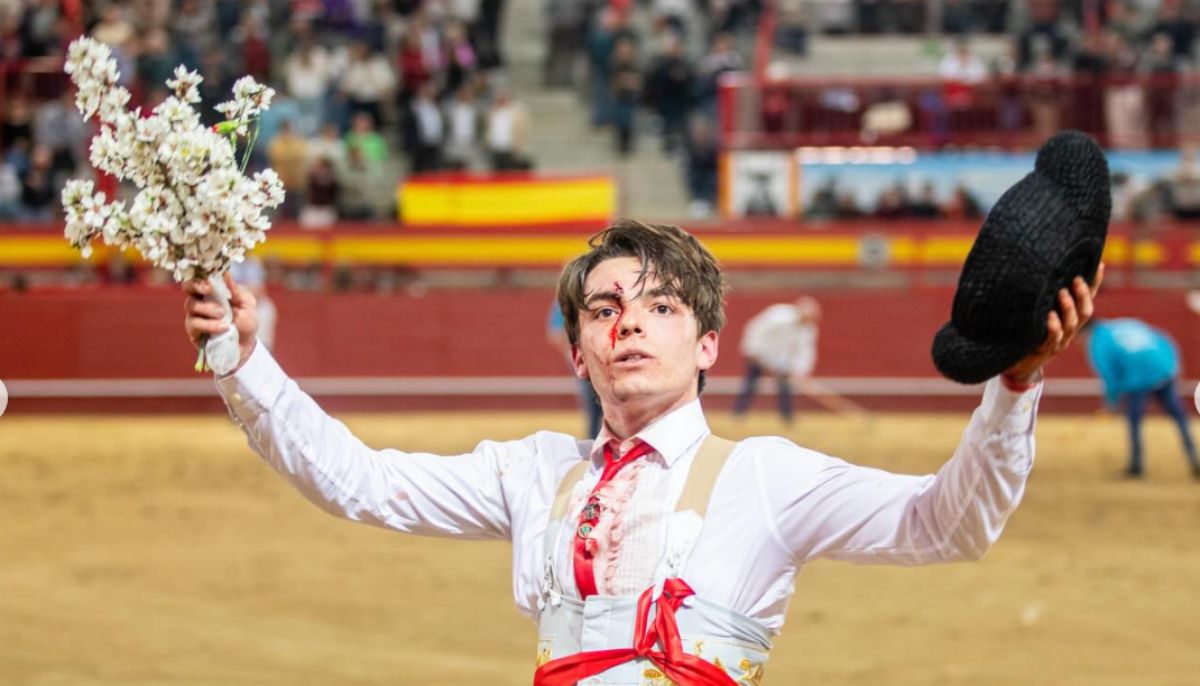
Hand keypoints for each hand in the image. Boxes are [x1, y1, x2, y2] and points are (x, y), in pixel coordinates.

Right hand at [183, 272, 258, 372]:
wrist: (247, 347)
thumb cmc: (246, 323)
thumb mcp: (247, 305)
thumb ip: (237, 291)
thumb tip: (226, 273)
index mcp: (212, 292)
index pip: (200, 277)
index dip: (201, 275)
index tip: (211, 279)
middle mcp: (200, 302)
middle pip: (187, 287)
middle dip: (197, 286)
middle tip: (210, 290)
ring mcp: (195, 316)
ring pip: (191, 306)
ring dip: (208, 309)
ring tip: (224, 315)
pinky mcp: (194, 332)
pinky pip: (194, 325)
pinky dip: (209, 325)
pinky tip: (223, 327)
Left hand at [1003, 264, 1103, 383]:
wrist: (1018, 365)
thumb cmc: (1028, 334)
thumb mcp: (1038, 313)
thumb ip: (1043, 296)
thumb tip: (1041, 267)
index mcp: (1069, 319)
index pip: (1087, 299)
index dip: (1094, 283)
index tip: (1099, 264)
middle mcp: (1068, 330)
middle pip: (1085, 311)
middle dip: (1083, 295)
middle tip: (1075, 280)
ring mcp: (1058, 341)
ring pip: (1071, 324)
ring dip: (1068, 308)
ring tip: (1062, 293)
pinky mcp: (1044, 350)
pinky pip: (1052, 339)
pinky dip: (1053, 327)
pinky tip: (1050, 317)